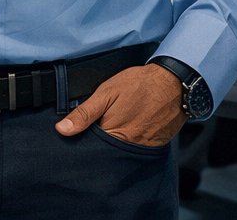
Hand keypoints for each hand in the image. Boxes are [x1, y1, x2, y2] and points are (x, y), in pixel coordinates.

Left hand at [54, 65, 184, 146]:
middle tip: (103, 124)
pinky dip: (131, 142)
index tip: (79, 136)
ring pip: (121, 152)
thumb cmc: (139, 85)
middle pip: (106, 153)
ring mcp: (142, 148)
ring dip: (116, 143)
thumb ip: (84, 113)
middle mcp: (128, 146)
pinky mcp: (155, 146)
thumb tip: (62, 130)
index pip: (91, 147)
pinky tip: (132, 127)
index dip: (83, 141)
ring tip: (119, 124)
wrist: (174, 84)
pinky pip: (137, 150)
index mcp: (112, 134)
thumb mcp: (106, 93)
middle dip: (99, 145)